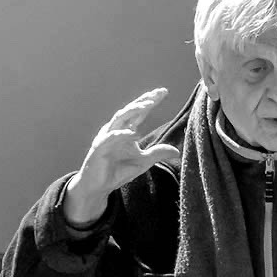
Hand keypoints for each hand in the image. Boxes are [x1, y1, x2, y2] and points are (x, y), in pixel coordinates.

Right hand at [64, 88, 180, 224]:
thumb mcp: (143, 161)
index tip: (164, 91)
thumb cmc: (119, 170)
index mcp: (127, 130)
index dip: (151, 100)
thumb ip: (158, 153)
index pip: (140, 112)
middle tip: (157, 93)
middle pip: (131, 110)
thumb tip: (177, 151)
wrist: (99, 186)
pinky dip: (121, 134)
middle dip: (144, 100)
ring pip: (119, 118)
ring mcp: (107, 137)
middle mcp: (117, 129)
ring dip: (133, 111)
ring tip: (147, 105)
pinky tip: (132, 133)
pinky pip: (110, 138)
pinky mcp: (99, 148)